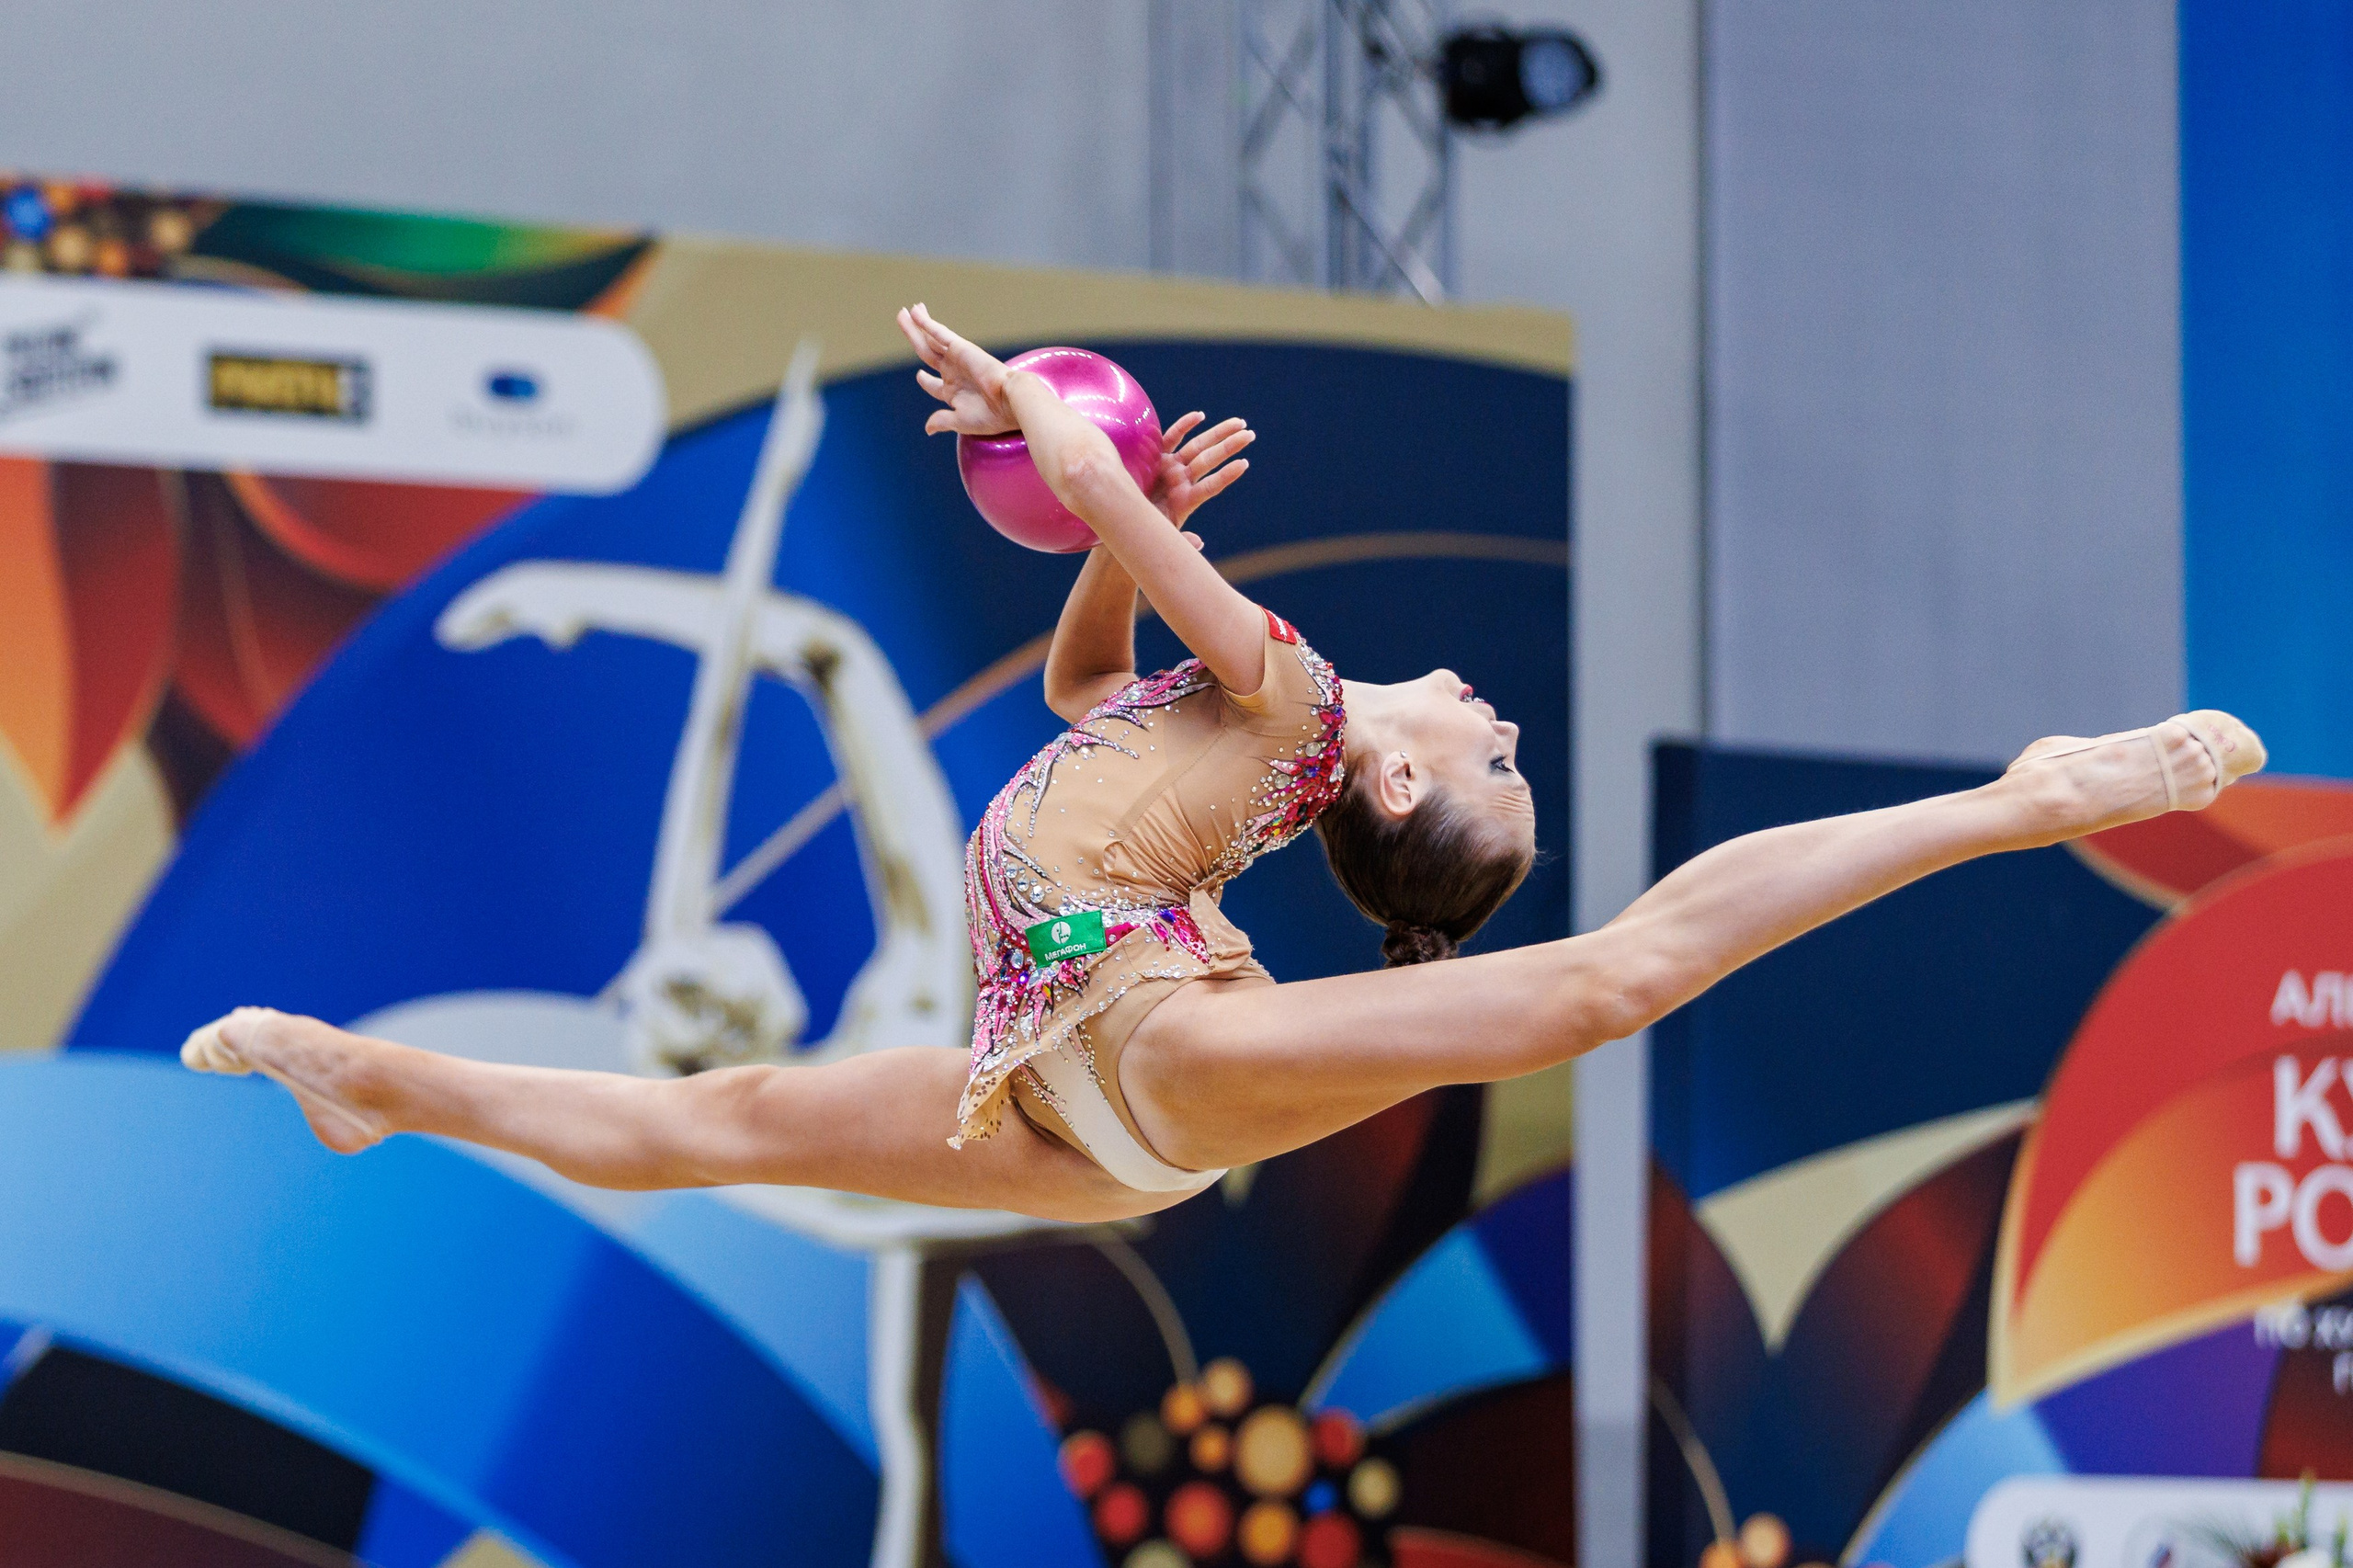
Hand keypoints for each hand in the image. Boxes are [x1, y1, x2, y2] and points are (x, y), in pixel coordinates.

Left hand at [897, 303, 1019, 434]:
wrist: (1012, 400)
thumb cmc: (992, 415)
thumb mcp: (961, 421)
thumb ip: (942, 420)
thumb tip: (928, 429)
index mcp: (954, 392)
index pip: (933, 384)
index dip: (924, 380)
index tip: (919, 375)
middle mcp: (953, 372)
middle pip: (926, 353)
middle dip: (914, 338)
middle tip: (904, 323)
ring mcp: (956, 358)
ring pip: (928, 339)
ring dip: (915, 325)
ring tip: (903, 311)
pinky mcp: (960, 347)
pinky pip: (938, 332)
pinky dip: (926, 322)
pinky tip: (914, 312)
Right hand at [1146, 412, 1254, 540]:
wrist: (1122, 523)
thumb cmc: (1141, 534)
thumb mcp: (1161, 539)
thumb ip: (1181, 541)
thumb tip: (1199, 543)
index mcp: (1184, 501)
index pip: (1210, 486)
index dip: (1226, 475)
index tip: (1244, 464)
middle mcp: (1180, 481)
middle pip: (1208, 460)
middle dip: (1229, 446)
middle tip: (1250, 435)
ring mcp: (1170, 468)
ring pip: (1197, 446)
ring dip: (1218, 433)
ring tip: (1240, 423)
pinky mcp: (1156, 459)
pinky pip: (1172, 438)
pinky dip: (1185, 426)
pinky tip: (1201, 416)